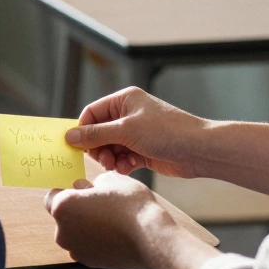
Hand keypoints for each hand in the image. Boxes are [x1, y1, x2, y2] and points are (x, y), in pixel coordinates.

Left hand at [43, 172, 170, 268]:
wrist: (152, 238)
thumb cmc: (131, 206)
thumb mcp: (112, 179)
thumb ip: (92, 183)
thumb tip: (86, 189)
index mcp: (63, 206)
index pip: (52, 196)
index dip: (67, 191)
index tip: (82, 191)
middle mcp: (62, 231)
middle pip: (63, 217)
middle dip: (77, 210)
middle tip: (100, 204)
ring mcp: (75, 250)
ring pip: (75, 233)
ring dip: (86, 226)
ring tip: (111, 220)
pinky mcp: (89, 263)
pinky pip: (86, 247)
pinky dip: (95, 241)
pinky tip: (114, 235)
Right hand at [66, 86, 208, 177]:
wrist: (198, 150)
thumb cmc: (166, 131)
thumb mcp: (126, 130)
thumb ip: (96, 134)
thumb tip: (69, 136)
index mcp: (124, 100)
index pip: (92, 113)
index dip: (83, 130)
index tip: (76, 147)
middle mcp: (129, 115)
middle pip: (99, 132)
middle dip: (98, 147)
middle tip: (102, 159)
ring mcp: (136, 133)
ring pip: (110, 147)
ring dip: (110, 158)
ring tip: (116, 165)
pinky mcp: (143, 150)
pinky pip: (123, 158)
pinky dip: (122, 164)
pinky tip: (128, 168)